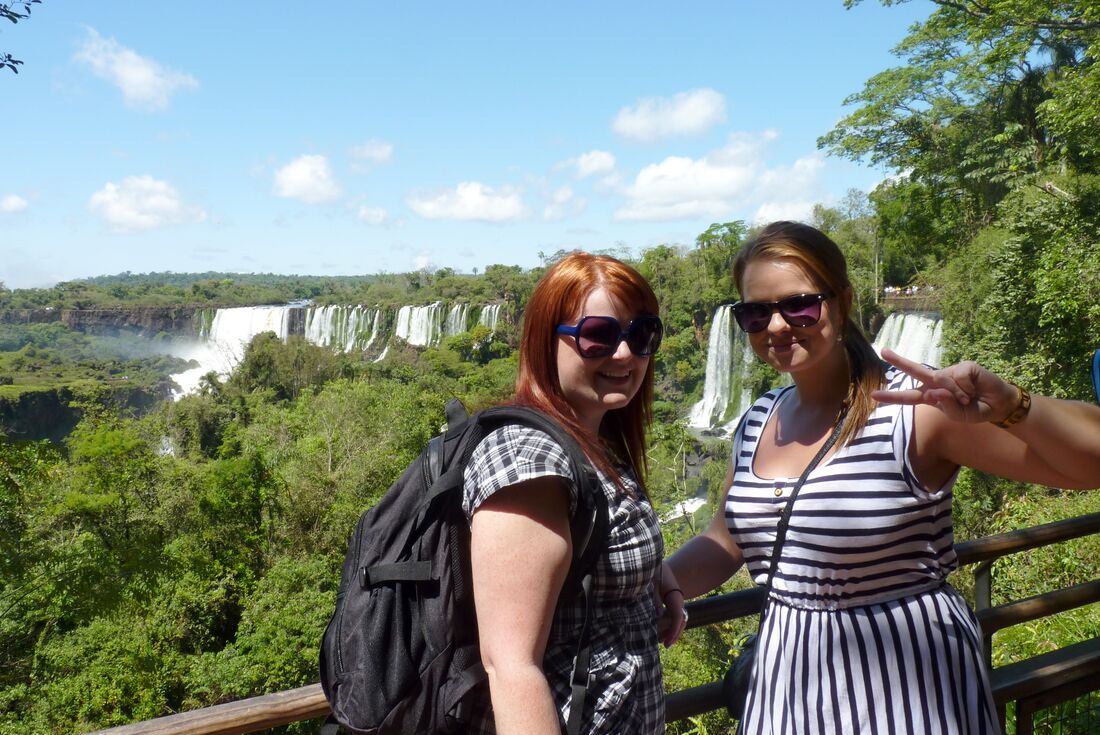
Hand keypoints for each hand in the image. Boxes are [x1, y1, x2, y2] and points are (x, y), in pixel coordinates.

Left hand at [654, 561, 687, 647]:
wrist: (663, 569)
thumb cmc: (656, 575)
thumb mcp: (653, 585)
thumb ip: (655, 599)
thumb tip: (658, 615)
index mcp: (676, 598)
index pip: (677, 617)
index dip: (672, 630)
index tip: (666, 641)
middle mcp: (679, 603)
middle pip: (681, 622)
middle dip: (674, 634)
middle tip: (665, 645)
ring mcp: (677, 605)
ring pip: (679, 622)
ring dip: (672, 632)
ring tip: (660, 641)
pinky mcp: (673, 606)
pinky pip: (674, 619)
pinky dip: (669, 627)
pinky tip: (661, 634)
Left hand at [872, 348, 1017, 423]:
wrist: (998, 405)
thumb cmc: (975, 410)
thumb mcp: (959, 416)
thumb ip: (946, 406)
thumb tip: (934, 391)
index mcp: (932, 396)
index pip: (909, 397)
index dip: (892, 397)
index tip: (874, 395)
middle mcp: (938, 382)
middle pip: (916, 372)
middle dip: (899, 361)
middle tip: (883, 351)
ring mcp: (950, 372)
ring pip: (943, 381)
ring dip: (957, 394)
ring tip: (969, 398)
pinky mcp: (964, 366)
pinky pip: (959, 377)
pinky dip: (967, 387)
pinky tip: (974, 388)